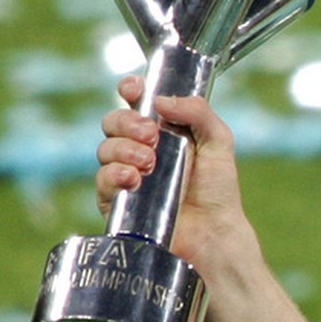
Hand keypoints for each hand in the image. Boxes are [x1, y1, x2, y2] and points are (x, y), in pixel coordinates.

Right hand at [95, 75, 251, 275]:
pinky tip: (133, 180)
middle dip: (127, 122)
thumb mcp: (219, 142)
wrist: (213, 232)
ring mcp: (126, 174)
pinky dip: (114, 175)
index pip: (136, 102)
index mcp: (164, 130)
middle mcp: (141, 149)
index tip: (133, 89)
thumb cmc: (218, 189)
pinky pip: (101, 180)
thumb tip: (161, 99)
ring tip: (149, 163)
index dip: (130, 90)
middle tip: (151, 135)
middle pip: (113, 121)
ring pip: (105, 149)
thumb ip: (199, 113)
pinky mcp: (117, 201)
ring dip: (123, 150)